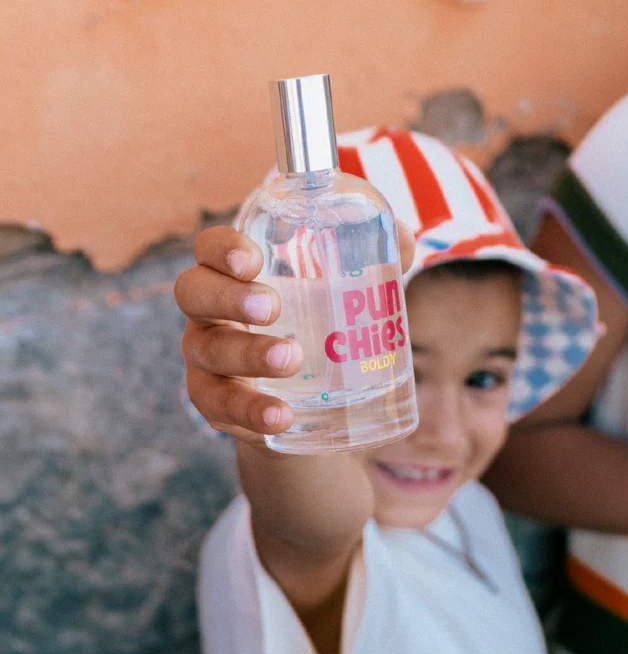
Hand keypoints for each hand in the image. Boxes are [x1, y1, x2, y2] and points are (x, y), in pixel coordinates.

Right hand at [174, 222, 415, 443]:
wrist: (314, 410)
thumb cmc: (324, 333)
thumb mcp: (346, 297)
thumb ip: (377, 263)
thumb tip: (407, 238)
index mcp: (236, 276)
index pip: (210, 249)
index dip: (222, 248)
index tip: (253, 258)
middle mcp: (211, 314)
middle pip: (193, 292)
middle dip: (228, 296)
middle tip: (272, 305)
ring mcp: (208, 360)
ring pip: (209, 351)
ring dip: (248, 353)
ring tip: (291, 358)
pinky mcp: (217, 404)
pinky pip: (222, 407)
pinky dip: (251, 410)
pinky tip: (280, 415)